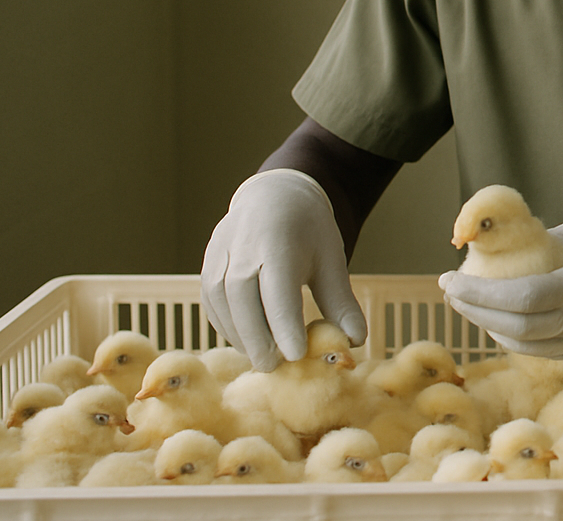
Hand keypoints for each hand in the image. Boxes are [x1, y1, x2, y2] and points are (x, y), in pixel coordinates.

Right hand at [200, 168, 367, 369]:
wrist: (275, 196)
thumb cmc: (309, 230)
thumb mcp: (331, 259)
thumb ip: (341, 301)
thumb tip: (355, 341)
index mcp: (279, 240)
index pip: (278, 289)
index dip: (284, 324)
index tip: (295, 355)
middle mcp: (243, 244)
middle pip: (243, 297)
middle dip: (257, 336)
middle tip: (273, 366)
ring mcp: (220, 252)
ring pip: (221, 301)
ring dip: (239, 334)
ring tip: (262, 356)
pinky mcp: (208, 262)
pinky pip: (211, 301)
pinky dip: (226, 325)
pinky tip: (245, 340)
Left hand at [437, 214, 562, 358]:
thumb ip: (540, 243)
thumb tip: (489, 249)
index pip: (525, 298)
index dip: (481, 292)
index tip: (450, 277)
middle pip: (520, 328)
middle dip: (476, 311)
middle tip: (450, 290)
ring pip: (528, 346)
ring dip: (490, 326)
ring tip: (466, 303)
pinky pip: (544, 351)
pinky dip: (515, 336)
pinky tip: (495, 318)